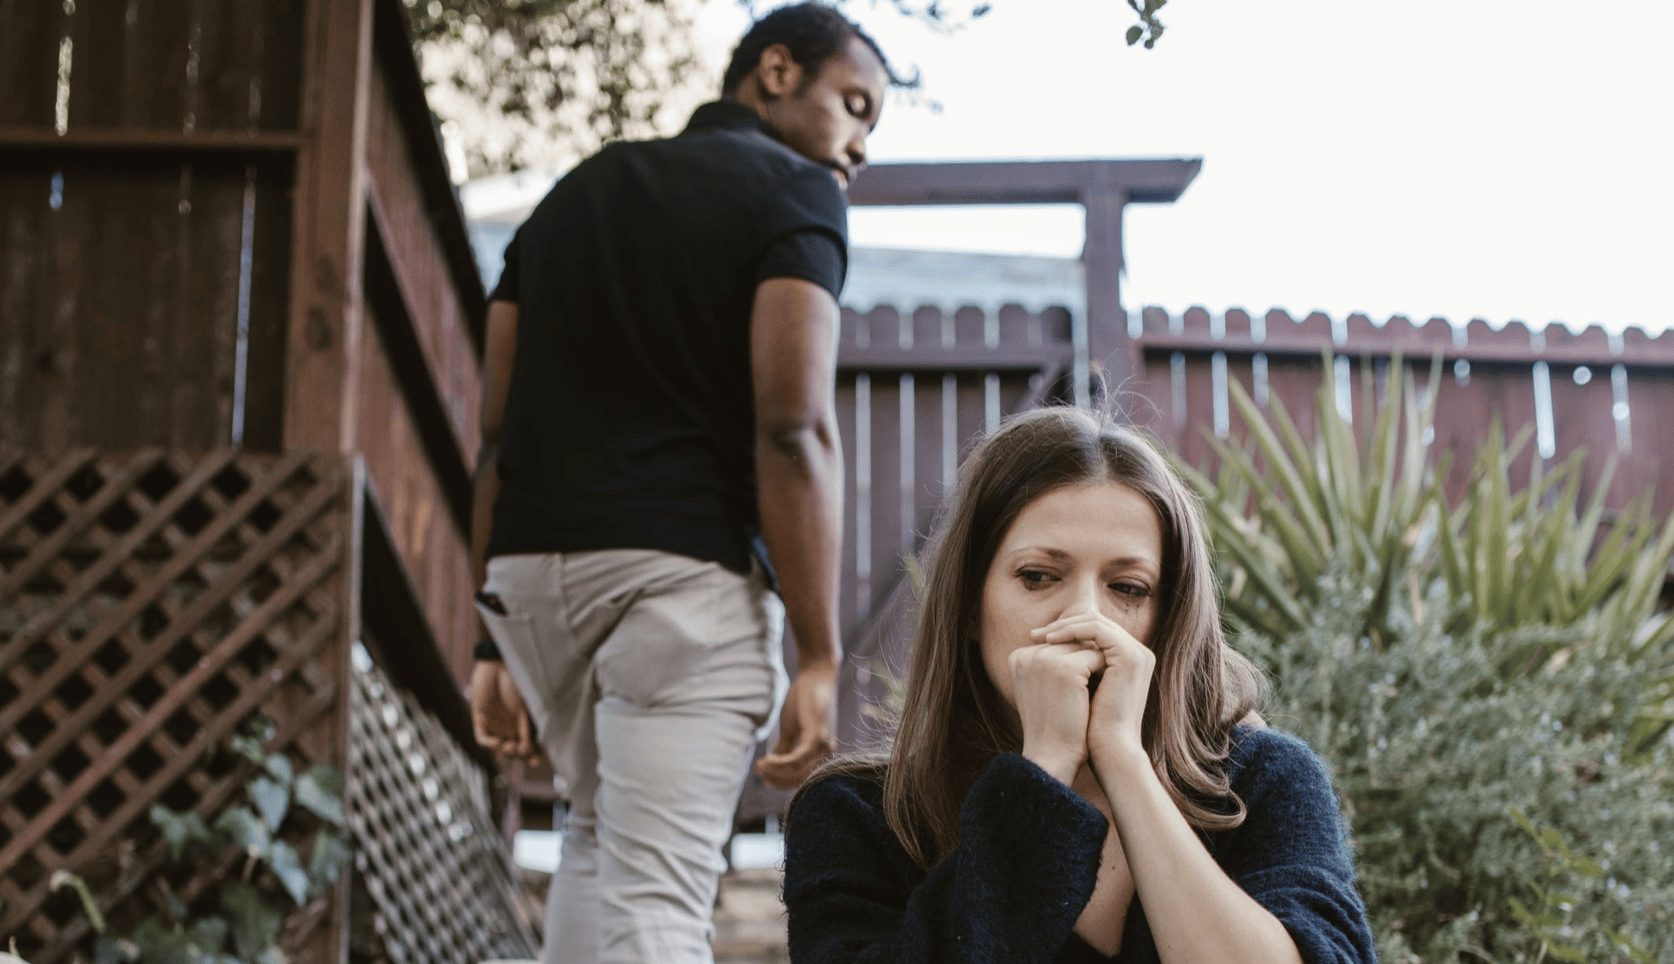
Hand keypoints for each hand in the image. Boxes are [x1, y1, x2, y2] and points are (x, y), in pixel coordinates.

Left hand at [469, 661, 539, 762]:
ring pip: (499, 748)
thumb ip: (528, 724)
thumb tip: (530, 747)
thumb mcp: (526, 704)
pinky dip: (490, 744)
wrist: (497, 662)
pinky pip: (482, 738)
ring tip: (511, 746)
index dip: (533, 755)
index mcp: (523, 722)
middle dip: (520, 756)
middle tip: (523, 752)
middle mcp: (509, 725)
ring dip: (506, 752)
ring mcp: (494, 723)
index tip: (538, 760)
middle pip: (514, 750)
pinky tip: (498, 742)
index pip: (529, 744)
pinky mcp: (480, 718)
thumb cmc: (516, 679)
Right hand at [756, 660, 837, 788]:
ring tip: (760, 765)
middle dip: (777, 779)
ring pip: (797, 771)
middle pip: (799, 779)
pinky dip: (781, 763)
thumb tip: (771, 764)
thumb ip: (784, 748)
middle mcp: (825, 753)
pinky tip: (768, 759)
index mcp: (820, 753)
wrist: (816, 675)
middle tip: (759, 772)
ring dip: (776, 772)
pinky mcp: (818, 736)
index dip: (781, 782)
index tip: (764, 779)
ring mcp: (823, 745)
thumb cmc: (803, 700)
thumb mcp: (791, 729)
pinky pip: (798, 758)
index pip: (800, 778)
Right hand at [1009, 640, 1105, 783]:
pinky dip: (1103, 673)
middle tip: (1087, 691)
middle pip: (1071, 641)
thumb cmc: (1053, 725)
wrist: (1053, 757)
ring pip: (1085, 647)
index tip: (1073, 689)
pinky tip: (1099, 693)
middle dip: (1085, 662)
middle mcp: (1027, 654)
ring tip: (1090, 693)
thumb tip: (1084, 640)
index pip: (1057, 642)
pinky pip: (1097, 657)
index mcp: (1018, 657)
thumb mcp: (1044, 687)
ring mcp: (1045, 660)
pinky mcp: (1065, 669)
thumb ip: (1053, 662)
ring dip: (1095, 667)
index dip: (1073, 663)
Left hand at [1031, 609, 1154, 761]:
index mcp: (1127, 660)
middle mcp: (1136, 652)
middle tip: (1035, 635)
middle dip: (1062, 625)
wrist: (1109, 749)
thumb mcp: (1080, 689)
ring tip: (1041, 638)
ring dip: (1064, 626)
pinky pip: (1097, 630)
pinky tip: (1051, 641)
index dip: (1065, 631)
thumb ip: (1074, 666)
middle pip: (1094, 622)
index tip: (1037, 639)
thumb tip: (1046, 649)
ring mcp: (1136, 653)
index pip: (1094, 631)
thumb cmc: (1090, 726)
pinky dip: (1072, 631)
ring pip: (1095, 622)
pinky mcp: (1130, 657)